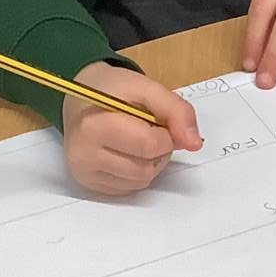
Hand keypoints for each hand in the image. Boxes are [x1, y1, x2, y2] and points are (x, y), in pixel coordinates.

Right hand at [62, 61, 201, 196]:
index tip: (158, 121)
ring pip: (141, 181)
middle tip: (148, 129)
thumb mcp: (147, 88)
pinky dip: (138, 172)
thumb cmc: (114, 92)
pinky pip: (130, 188)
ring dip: (151, 162)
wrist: (81, 100)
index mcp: (93, 126)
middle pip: (145, 168)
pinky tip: (127, 152)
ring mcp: (84, 173)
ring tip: (138, 140)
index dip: (166, 135)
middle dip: (159, 149)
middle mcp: (83, 155)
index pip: (148, 145)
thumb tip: (194, 144)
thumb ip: (176, 111)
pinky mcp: (90, 185)